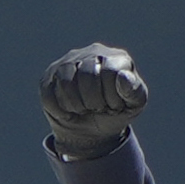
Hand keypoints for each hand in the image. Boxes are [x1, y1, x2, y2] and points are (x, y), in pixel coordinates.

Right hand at [40, 44, 147, 161]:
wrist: (93, 131)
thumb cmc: (116, 113)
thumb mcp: (133, 106)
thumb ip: (134, 91)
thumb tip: (123, 77)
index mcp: (116, 57)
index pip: (109, 72)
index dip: (112, 97)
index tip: (115, 106)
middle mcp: (92, 52)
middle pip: (87, 76)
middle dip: (94, 102)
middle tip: (98, 108)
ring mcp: (68, 62)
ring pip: (66, 83)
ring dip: (77, 106)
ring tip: (84, 109)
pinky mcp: (50, 76)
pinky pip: (50, 94)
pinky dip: (61, 111)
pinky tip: (69, 112)